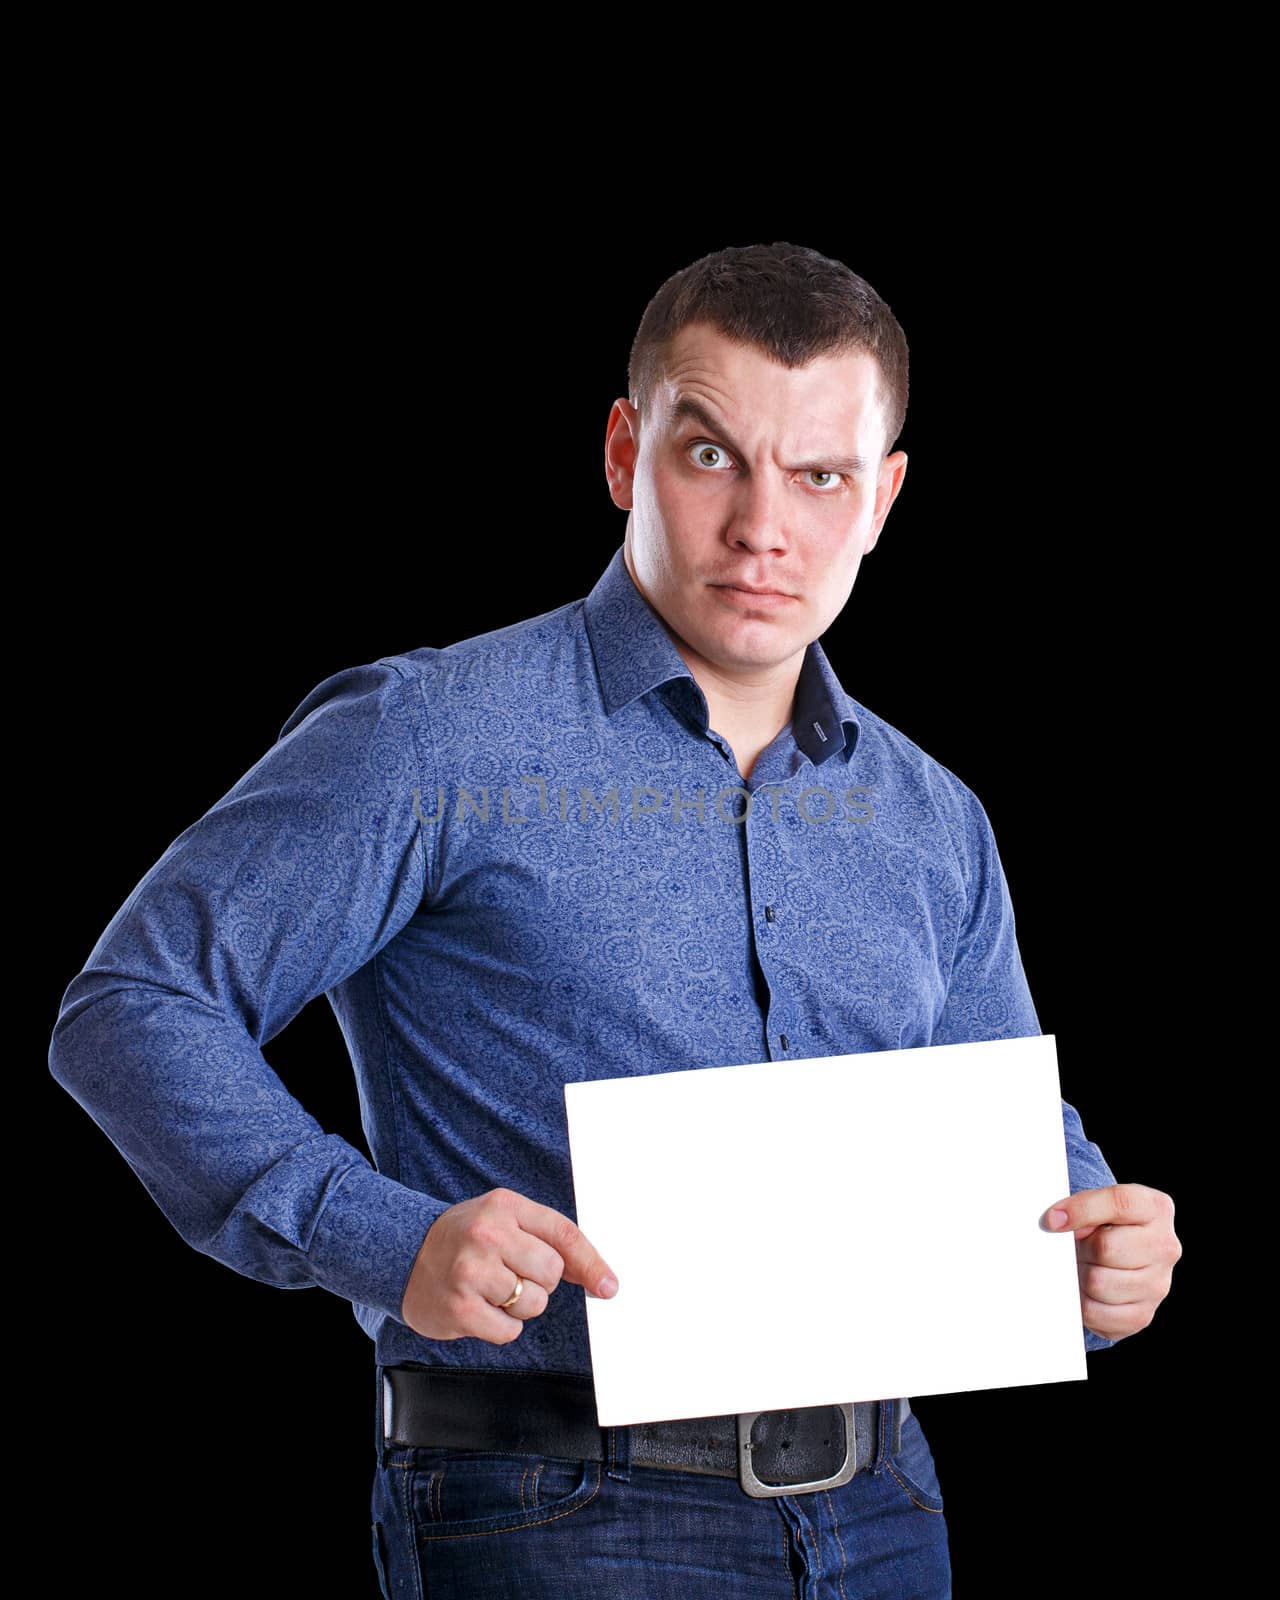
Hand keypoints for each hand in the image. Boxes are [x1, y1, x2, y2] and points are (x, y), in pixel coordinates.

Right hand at [400, 1186, 618, 1343]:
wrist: (403, 1256)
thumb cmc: (466, 1240)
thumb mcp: (504, 1222)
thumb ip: (549, 1242)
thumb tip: (601, 1279)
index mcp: (505, 1206)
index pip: (564, 1234)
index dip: (592, 1263)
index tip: (609, 1287)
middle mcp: (488, 1234)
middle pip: (552, 1272)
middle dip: (540, 1282)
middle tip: (511, 1274)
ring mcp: (472, 1271)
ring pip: (534, 1303)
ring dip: (520, 1306)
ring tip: (491, 1290)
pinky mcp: (460, 1308)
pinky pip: (510, 1331)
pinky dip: (501, 1326)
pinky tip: (479, 1307)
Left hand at [1044, 1182, 1180, 1340]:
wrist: (1119, 1255)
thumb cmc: (1104, 1224)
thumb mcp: (1098, 1202)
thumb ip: (1081, 1205)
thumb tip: (1057, 1222)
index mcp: (1156, 1208)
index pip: (1119, 1204)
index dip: (1081, 1210)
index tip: (1052, 1219)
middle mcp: (1165, 1247)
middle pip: (1106, 1248)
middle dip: (1082, 1248)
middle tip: (1079, 1247)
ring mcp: (1158, 1284)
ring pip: (1098, 1283)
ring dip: (1080, 1275)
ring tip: (1083, 1266)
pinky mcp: (1142, 1315)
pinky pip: (1097, 1312)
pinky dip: (1082, 1302)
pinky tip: (1085, 1289)